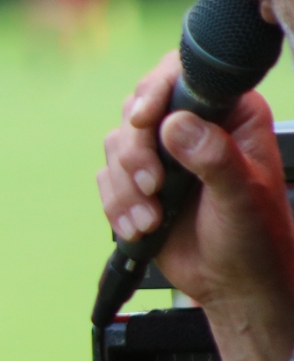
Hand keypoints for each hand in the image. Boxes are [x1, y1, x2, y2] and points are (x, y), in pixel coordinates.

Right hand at [96, 50, 293, 313]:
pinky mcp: (137, 180)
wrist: (234, 284)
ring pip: (116, 145)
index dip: (155, 90)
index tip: (144, 120)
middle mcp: (193, 125)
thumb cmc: (254, 239)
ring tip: (151, 220)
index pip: (181, 76)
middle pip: (138, 110)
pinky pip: (106, 179)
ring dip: (126, 187)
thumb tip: (176, 125)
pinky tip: (140, 228)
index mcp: (230, 114)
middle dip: (136, 152)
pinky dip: (117, 205)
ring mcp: (163, 153)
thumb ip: (214, 158)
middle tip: (152, 186)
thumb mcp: (242, 197)